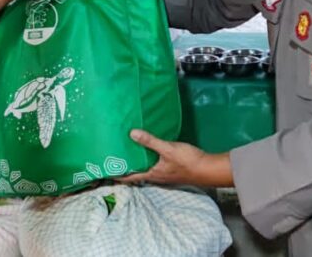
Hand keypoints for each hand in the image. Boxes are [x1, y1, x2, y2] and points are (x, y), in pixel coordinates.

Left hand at [119, 130, 233, 187]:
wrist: (208, 168)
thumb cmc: (187, 161)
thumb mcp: (168, 149)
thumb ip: (150, 141)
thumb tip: (131, 133)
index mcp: (151, 174)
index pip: (129, 177)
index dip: (116, 175)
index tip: (104, 170)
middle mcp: (155, 176)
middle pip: (135, 174)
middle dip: (124, 167)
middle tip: (112, 157)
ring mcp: (163, 174)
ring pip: (144, 169)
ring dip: (135, 163)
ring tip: (126, 152)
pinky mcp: (170, 169)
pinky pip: (153, 165)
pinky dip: (146, 159)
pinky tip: (147, 151)